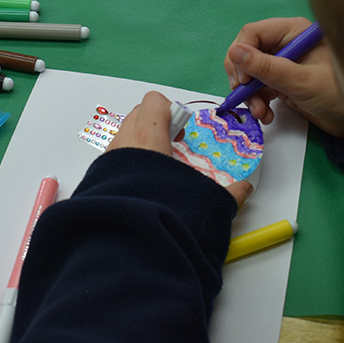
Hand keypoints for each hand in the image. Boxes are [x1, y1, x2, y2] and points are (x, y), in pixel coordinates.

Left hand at [108, 91, 252, 206]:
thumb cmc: (155, 210)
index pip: (155, 101)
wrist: (123, 241)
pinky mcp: (100, 175)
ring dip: (142, 144)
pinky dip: (129, 162)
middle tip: (173, 148)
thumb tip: (242, 190)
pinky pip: (116, 157)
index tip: (181, 131)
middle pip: (139, 115)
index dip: (171, 111)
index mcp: (147, 136)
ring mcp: (109, 157)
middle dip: (156, 126)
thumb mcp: (200, 199)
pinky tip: (143, 185)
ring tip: (159, 169)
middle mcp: (124, 142)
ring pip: (126, 135)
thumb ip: (226, 191)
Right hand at [223, 18, 343, 143]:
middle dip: (243, 77)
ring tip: (259, 112)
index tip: (243, 80)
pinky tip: (265, 114)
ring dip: (249, 94)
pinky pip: (259, 88)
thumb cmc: (340, 95)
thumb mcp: (301, 81)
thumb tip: (235, 52)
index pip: (253, 33)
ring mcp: (284, 64)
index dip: (241, 54)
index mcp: (294, 32)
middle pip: (247, 53)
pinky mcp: (283, 82)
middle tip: (245, 96)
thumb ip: (267, 68)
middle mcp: (287, 44)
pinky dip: (257, 101)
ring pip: (251, 73)